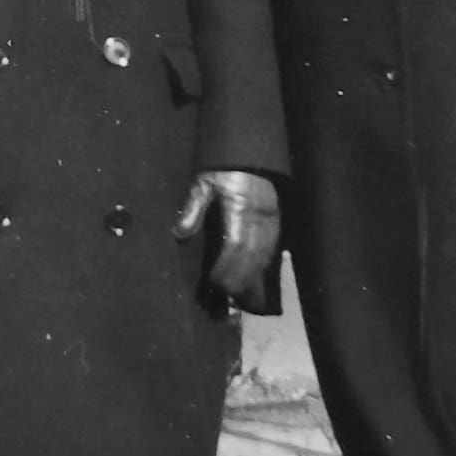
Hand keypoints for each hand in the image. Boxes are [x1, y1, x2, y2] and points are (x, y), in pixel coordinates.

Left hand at [173, 170, 279, 305]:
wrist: (250, 154)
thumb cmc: (223, 170)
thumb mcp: (203, 183)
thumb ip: (193, 207)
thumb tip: (180, 233)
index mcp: (241, 208)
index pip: (236, 244)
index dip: (227, 267)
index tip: (214, 283)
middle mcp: (260, 218)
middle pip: (252, 257)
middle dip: (240, 281)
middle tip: (226, 301)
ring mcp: (271, 222)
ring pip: (264, 257)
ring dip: (253, 280)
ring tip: (240, 301)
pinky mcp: (275, 224)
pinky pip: (271, 252)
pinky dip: (262, 270)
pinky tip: (254, 284)